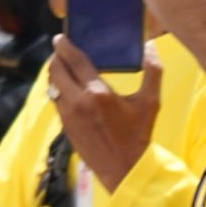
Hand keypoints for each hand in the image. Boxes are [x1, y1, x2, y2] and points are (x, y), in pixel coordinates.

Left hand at [48, 37, 162, 191]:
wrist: (123, 169)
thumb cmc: (138, 134)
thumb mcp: (150, 101)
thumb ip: (152, 71)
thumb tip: (150, 46)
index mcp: (98, 93)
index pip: (75, 62)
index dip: (65, 47)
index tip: (59, 37)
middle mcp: (78, 102)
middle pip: (56, 72)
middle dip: (56, 58)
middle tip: (60, 51)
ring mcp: (68, 115)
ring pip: (52, 87)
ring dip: (55, 74)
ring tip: (62, 66)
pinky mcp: (64, 127)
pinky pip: (56, 101)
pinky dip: (58, 90)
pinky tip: (66, 87)